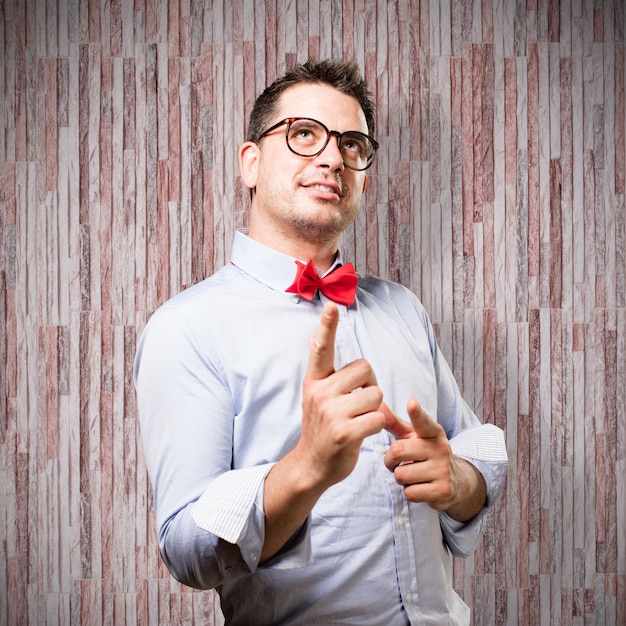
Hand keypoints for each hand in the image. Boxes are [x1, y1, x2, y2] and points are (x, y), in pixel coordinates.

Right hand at [260, 303, 384, 561]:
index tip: (332, 306)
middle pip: (366, 369)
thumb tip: (311, 337)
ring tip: (358, 420)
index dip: (327, 327)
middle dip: (370, 385)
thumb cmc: (321, 426)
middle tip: (358, 404)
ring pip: (376, 395)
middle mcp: (320, 392)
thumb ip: (321, 367)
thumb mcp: (315, 394)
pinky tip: (362, 433)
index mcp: (315, 380)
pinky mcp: (344, 433)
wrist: (312, 465)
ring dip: (375, 409)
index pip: (322, 348)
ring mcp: (330, 413)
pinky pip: (378, 417)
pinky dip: (378, 425)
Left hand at [382, 399, 485, 520]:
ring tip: (412, 475)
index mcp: (432, 431)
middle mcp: (440, 448)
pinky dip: (410, 492)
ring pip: (401, 475)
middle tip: (398, 462)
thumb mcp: (413, 436)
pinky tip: (420, 487)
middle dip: (390, 460)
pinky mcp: (443, 490)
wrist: (456, 482)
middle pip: (397, 451)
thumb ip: (394, 421)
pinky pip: (410, 493)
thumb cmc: (425, 453)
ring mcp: (443, 469)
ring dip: (400, 478)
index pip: (423, 421)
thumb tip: (377, 404)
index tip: (412, 403)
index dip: (416, 413)